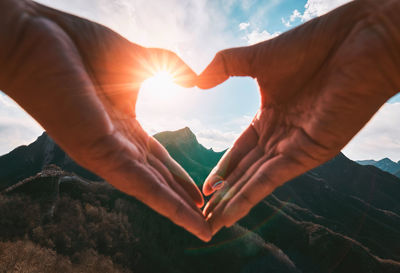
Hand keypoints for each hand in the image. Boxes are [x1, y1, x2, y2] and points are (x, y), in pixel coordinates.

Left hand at [0, 1, 210, 240]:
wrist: (36, 36)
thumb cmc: (80, 45)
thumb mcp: (138, 58)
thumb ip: (168, 66)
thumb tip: (195, 78)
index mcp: (122, 126)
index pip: (158, 160)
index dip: (180, 178)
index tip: (200, 193)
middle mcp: (114, 145)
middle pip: (156, 180)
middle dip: (182, 202)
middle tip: (207, 222)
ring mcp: (105, 150)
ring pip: (149, 189)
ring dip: (178, 212)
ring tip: (202, 230)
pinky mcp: (96, 150)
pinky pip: (138, 182)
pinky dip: (164, 202)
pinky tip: (184, 216)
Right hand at [197, 0, 399, 234]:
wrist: (355, 42)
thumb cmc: (312, 45)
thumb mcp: (257, 58)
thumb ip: (223, 66)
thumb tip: (195, 80)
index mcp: (269, 117)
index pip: (239, 152)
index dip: (222, 171)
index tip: (205, 190)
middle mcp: (280, 137)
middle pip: (245, 172)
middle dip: (224, 195)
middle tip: (203, 215)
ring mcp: (293, 147)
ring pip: (255, 181)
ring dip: (233, 203)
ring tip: (211, 223)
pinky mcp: (307, 153)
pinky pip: (271, 179)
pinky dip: (250, 197)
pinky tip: (231, 213)